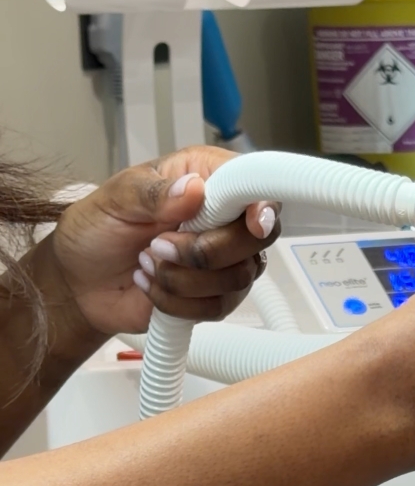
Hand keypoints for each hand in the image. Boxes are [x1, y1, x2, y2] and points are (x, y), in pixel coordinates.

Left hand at [48, 146, 279, 341]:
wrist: (80, 280)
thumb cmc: (97, 228)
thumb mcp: (115, 198)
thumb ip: (154, 192)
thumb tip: (194, 190)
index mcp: (207, 178)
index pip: (257, 187)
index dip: (263, 206)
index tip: (252, 223)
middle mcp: (224, 218)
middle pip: (255, 241)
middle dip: (204, 252)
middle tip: (157, 246)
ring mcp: (223, 261)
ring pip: (237, 279)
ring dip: (183, 279)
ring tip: (146, 264)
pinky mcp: (213, 296)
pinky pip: (217, 307)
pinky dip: (177, 302)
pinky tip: (152, 286)